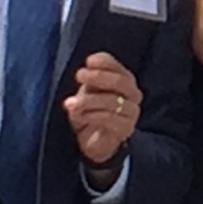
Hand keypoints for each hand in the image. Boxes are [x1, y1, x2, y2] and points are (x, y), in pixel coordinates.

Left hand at [64, 51, 140, 166]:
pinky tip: (79, 116)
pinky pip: (109, 119)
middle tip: (79, 76)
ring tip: (69, 103)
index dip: (105, 62)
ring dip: (88, 100)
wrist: (96, 142)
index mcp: (124, 80)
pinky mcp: (126, 128)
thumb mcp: (88, 93)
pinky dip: (92, 115)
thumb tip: (86, 69)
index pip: (117, 66)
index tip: (88, 61)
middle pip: (120, 81)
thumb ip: (90, 80)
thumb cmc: (91, 112)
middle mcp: (133, 93)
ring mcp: (132, 111)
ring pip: (112, 101)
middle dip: (98, 77)